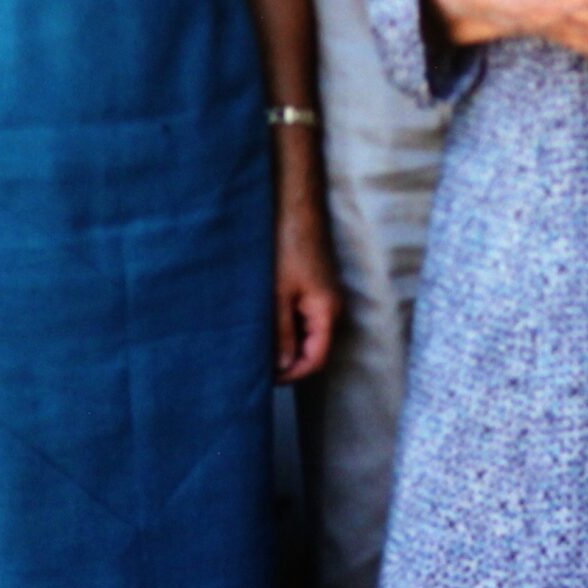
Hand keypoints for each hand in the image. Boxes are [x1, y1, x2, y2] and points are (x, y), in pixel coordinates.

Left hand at [275, 196, 340, 383]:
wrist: (296, 209)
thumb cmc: (288, 246)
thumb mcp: (279, 294)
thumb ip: (282, 331)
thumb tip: (282, 365)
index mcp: (327, 312)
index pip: (316, 360)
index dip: (292, 374)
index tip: (265, 378)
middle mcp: (331, 309)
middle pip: (313, 350)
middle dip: (287, 362)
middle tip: (256, 364)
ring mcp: (324, 299)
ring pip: (307, 335)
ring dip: (286, 344)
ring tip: (258, 346)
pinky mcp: (314, 289)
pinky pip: (303, 319)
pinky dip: (286, 327)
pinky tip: (266, 325)